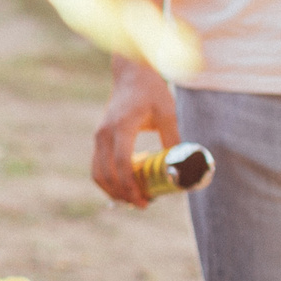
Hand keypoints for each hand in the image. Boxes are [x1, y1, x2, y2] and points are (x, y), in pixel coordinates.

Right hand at [90, 60, 178, 206]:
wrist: (131, 75)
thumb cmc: (151, 92)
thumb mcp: (168, 112)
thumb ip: (173, 136)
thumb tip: (183, 165)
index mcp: (122, 127)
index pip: (123, 163)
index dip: (132, 185)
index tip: (145, 200)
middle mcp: (105, 133)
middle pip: (106, 173)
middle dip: (122, 193)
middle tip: (142, 204)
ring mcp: (99, 136)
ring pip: (97, 172)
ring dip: (112, 190)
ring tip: (133, 200)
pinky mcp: (99, 139)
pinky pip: (96, 166)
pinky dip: (108, 181)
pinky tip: (124, 188)